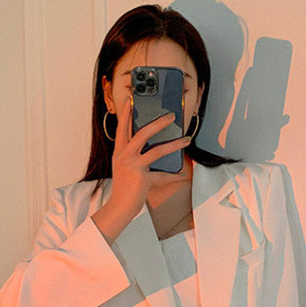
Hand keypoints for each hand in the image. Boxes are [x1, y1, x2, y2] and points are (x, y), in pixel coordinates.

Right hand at [108, 96, 191, 217]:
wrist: (119, 207)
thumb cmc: (124, 187)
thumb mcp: (125, 167)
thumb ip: (134, 155)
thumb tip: (153, 145)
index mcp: (119, 152)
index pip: (122, 128)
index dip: (126, 113)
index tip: (130, 100)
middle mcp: (124, 156)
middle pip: (142, 133)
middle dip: (158, 122)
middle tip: (171, 115)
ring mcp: (133, 166)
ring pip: (157, 150)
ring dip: (174, 144)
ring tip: (186, 139)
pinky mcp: (142, 177)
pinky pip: (162, 175)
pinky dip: (174, 175)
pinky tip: (182, 173)